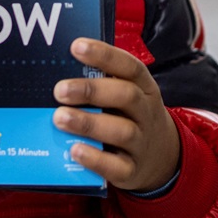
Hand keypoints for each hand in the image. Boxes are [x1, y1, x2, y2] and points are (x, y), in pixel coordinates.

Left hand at [52, 38, 180, 192]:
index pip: (130, 67)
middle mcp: (146, 113)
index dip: (105, 55)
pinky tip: (74, 150)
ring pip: (121, 131)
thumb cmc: (130, 117)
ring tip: (60, 118)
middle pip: (127, 96)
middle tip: (60, 90)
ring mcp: (141, 143)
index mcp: (144, 88)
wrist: (161, 158)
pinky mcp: (132, 171)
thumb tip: (56, 66)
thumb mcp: (124, 96)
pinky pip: (116, 167)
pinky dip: (95, 160)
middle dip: (92, 91)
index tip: (76, 46)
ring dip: (88, 123)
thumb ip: (100, 82)